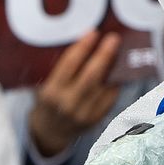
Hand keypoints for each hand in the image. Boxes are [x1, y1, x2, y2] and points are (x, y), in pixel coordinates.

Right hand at [29, 29, 123, 157]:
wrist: (49, 132)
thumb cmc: (47, 101)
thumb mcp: (44, 84)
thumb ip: (60, 67)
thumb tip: (83, 41)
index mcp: (51, 92)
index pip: (69, 64)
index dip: (83, 47)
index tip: (92, 32)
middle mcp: (67, 103)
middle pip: (91, 75)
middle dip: (104, 54)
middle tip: (113, 38)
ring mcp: (84, 113)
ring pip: (104, 86)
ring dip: (114, 67)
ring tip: (119, 51)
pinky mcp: (96, 119)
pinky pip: (110, 97)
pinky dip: (115, 82)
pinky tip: (118, 70)